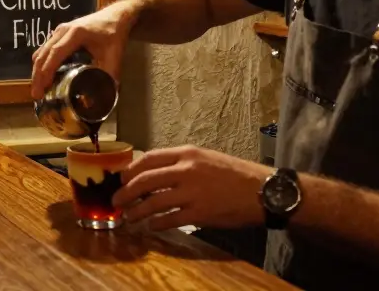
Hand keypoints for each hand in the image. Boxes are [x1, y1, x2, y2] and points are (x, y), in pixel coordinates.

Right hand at [30, 1, 135, 97]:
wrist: (115, 16)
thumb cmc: (114, 33)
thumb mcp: (114, 55)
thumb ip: (110, 75)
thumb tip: (107, 97)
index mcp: (76, 34)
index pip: (56, 53)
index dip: (47, 71)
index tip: (44, 88)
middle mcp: (63, 30)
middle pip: (44, 53)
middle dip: (38, 75)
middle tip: (37, 95)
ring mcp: (58, 31)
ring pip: (41, 51)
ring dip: (37, 70)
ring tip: (38, 89)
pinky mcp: (58, 34)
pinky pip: (44, 49)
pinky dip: (41, 64)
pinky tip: (44, 76)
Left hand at [112, 145, 270, 230]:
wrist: (261, 190)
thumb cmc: (234, 173)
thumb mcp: (206, 158)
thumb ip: (181, 163)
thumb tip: (153, 173)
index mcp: (187, 153)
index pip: (149, 158)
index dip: (131, 169)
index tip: (121, 178)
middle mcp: (186, 170)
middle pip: (145, 180)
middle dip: (126, 191)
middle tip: (116, 200)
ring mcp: (192, 192)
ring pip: (153, 202)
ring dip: (137, 211)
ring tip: (128, 217)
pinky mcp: (199, 213)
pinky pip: (169, 219)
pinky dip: (156, 223)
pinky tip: (151, 226)